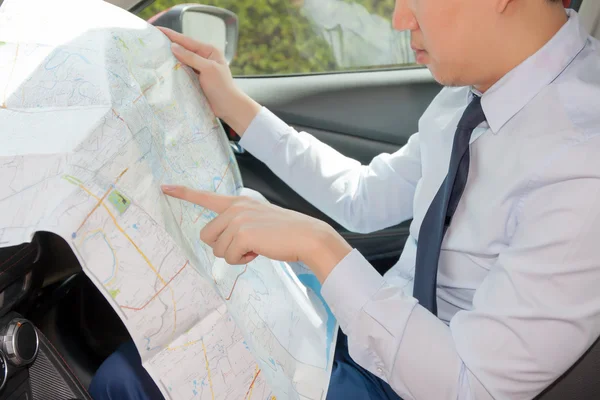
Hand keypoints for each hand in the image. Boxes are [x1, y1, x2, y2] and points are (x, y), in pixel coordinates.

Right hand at [157, 27, 260, 134]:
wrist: (228, 107)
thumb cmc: (222, 87)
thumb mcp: (208, 69)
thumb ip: (191, 58)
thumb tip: (174, 47)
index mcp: (209, 51)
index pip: (187, 41)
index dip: (171, 35)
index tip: (157, 29)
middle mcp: (203, 58)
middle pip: (183, 49)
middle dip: (168, 45)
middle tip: (151, 41)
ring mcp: (198, 69)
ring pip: (181, 60)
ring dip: (169, 58)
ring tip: (153, 53)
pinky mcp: (195, 79)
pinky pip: (181, 71)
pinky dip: (173, 69)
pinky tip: (163, 68)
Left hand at [161, 185, 351, 282]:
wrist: (306, 236)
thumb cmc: (285, 232)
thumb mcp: (258, 220)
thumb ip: (238, 224)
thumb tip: (223, 242)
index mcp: (238, 202)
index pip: (204, 196)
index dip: (182, 193)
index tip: (164, 188)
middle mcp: (235, 208)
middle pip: (207, 236)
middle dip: (223, 246)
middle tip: (246, 246)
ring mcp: (238, 220)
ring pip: (218, 249)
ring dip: (236, 255)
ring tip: (257, 247)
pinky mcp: (242, 234)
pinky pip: (230, 257)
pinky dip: (243, 260)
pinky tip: (259, 252)